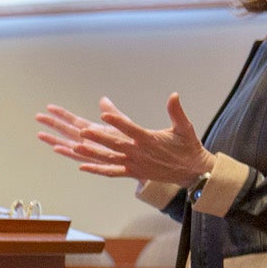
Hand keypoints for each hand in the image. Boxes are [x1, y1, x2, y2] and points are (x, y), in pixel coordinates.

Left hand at [36, 95, 209, 185]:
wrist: (191, 171)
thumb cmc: (186, 147)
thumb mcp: (184, 127)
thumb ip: (176, 111)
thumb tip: (174, 94)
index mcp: (150, 139)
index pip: (131, 129)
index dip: (117, 122)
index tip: (104, 115)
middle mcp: (139, 153)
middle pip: (115, 144)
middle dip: (98, 137)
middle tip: (82, 130)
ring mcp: (134, 164)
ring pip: (109, 159)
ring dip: (91, 153)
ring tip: (75, 147)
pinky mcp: (132, 172)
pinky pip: (111, 172)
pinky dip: (97, 170)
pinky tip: (82, 166)